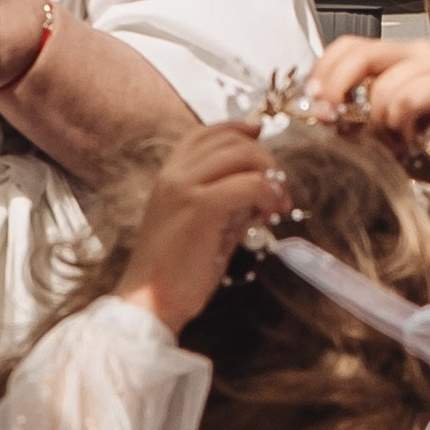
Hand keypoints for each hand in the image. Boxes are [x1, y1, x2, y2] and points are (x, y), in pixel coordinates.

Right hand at [117, 120, 291, 333]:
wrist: (149, 301)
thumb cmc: (175, 270)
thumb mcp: (200, 224)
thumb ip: (224, 200)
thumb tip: (259, 187)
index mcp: (169, 175)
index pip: (205, 133)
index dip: (238, 129)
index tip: (261, 137)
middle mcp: (174, 174)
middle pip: (232, 141)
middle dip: (265, 159)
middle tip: (279, 189)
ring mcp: (184, 187)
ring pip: (243, 155)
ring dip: (270, 175)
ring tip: (277, 205)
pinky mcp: (200, 207)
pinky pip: (249, 184)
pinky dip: (268, 194)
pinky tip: (269, 215)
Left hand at [308, 35, 429, 152]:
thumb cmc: (428, 150)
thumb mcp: (379, 124)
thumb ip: (353, 109)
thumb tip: (318, 109)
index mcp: (398, 57)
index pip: (350, 45)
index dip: (324, 68)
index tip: (311, 97)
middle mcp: (418, 54)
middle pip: (361, 53)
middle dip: (336, 88)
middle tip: (329, 117)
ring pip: (382, 85)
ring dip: (378, 123)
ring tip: (392, 142)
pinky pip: (405, 100)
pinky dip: (399, 125)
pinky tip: (411, 139)